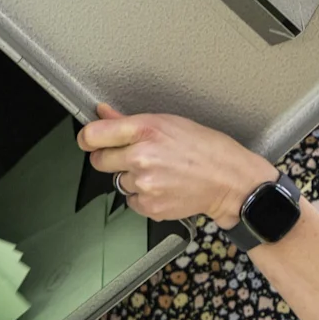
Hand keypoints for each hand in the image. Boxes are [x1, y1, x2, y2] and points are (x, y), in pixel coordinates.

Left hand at [79, 103, 275, 224]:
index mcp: (146, 130)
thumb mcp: (169, 123)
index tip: (89, 141)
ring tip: (158, 172)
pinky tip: (163, 187)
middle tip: (133, 157)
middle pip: (99, 161)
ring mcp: (144, 183)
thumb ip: (129, 121)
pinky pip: (131, 201)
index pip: (93, 135)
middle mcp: (142, 156)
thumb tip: (103, 113)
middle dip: (111, 158)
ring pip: (118, 181)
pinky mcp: (149, 206)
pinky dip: (142, 196)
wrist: (230, 181)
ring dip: (131, 178)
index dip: (88, 138)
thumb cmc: (206, 149)